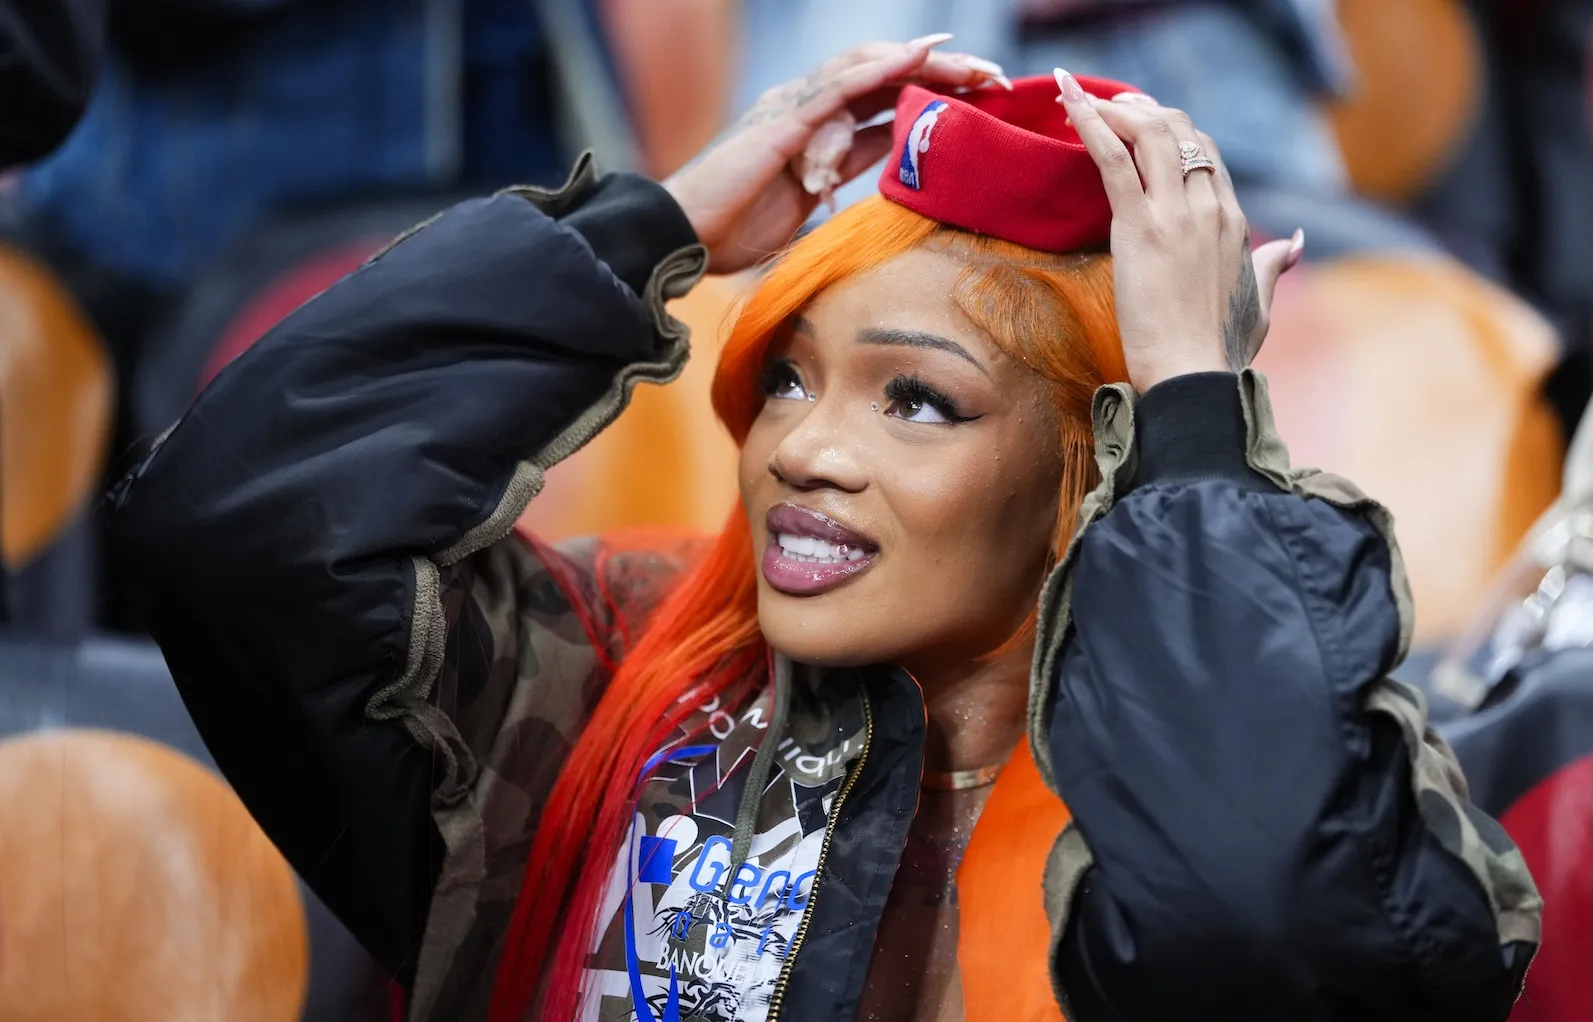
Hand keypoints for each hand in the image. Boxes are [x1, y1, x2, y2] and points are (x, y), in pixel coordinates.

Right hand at [665, 38, 1010, 274]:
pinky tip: (917, 55)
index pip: (881, 100)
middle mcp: (805, 105)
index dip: (931, 94)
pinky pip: (840, 86)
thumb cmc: (730, 229)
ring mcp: (794, 106)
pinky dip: (881, 67)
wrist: (682, 235)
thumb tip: (878, 178)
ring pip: (869, 69)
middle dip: (941, 71)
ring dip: (923, 62)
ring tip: (970, 62)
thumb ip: (838, 178)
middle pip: (883, 75)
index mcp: (812, 127)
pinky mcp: (784, 120)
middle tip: (993, 77)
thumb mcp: (803, 201)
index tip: (980, 99)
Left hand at [1052, 69, 1303, 391]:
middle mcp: (1209, 208)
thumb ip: (1274, 265)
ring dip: (1115, 109)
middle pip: (1180, 131)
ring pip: (1151, 134)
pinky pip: (1115, 160)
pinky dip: (1090, 124)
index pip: (1205, 154)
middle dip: (1144, 111)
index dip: (1174, 132)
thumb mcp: (1260, 301)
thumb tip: (1296, 243)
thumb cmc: (1221, 350)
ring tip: (1081, 99)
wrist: (1194, 376)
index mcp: (1232, 222)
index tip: (1145, 125)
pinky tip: (1071, 104)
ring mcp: (1176, 214)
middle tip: (1112, 107)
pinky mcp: (1140, 228)